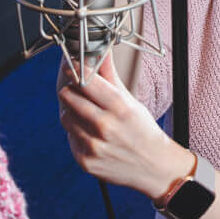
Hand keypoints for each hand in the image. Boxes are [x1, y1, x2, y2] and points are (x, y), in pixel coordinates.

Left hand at [57, 53, 192, 197]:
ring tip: (89, 117)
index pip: (84, 79)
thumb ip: (110, 75)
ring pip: (65, 116)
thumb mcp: (130, 100)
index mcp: (118, 106)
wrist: (154, 167)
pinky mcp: (85, 160)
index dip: (75, 70)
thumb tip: (101, 51)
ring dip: (73, 113)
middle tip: (81, 93)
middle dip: (72, 91)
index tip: (72, 66)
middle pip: (67, 96)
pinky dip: (77, 133)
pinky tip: (92, 135)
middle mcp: (104, 126)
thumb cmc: (143, 130)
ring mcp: (93, 145)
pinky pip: (69, 137)